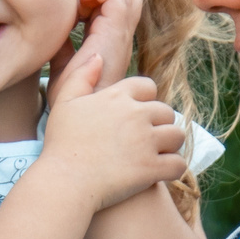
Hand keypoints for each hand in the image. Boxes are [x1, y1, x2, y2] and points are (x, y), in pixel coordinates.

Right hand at [39, 46, 187, 213]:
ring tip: (158, 155)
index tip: (137, 116)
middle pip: (166, 111)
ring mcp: (147, 141)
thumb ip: (81, 76)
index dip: (145, 100)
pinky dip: (174, 169)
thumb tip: (98, 57)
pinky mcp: (152, 167)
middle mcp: (136, 114)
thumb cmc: (61, 144)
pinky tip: (162, 173)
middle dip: (160, 124)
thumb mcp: (64, 102)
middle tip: (147, 139)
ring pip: (177, 136)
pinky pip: (178, 164)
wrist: (64, 182)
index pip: (148, 87)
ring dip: (170, 145)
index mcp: (117, 96)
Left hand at [47, 0, 144, 92]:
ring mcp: (120, 38)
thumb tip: (52, 29)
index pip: (116, 10)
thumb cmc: (70, 100)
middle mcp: (120, 41)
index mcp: (111, 46)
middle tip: (77, 5)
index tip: (71, 11)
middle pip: (129, 0)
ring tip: (78, 5)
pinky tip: (76, 7)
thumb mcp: (62, 67)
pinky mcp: (113, 37)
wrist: (75, 116)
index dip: (95, 1)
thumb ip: (63, 47)